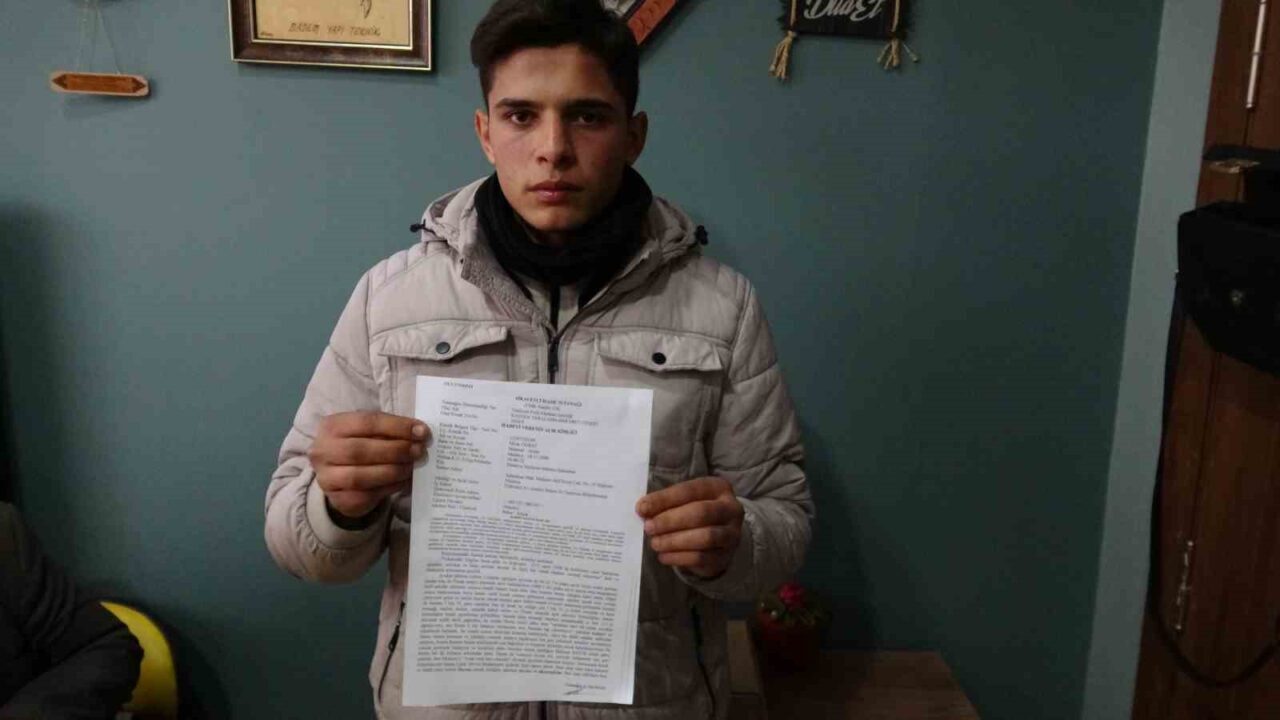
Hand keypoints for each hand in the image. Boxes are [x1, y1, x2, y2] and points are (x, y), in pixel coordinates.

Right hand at [309, 411, 427, 519]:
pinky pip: (366, 495)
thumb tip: (420, 433)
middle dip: (395, 450)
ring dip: (392, 471)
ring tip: (412, 466)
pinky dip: (389, 487)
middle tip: (419, 450)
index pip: (367, 422)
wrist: (340, 475)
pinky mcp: (338, 500)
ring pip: (360, 476)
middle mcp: (323, 451)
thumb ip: (388, 430)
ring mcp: (327, 478)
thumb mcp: (368, 431)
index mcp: (332, 426)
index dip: (397, 426)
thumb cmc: (359, 444)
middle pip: (361, 451)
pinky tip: (404, 481)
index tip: (422, 431)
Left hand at [635, 476, 743, 578]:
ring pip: (705, 537)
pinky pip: (702, 558)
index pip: (690, 490)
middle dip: (670, 521)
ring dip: (675, 541)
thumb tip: (643, 509)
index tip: (642, 508)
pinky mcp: (725, 557)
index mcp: (719, 488)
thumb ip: (666, 502)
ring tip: (655, 543)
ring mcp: (731, 535)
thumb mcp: (684, 501)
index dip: (665, 499)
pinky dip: (679, 558)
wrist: (718, 538)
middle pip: (701, 513)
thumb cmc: (695, 513)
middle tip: (649, 527)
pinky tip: (664, 556)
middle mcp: (731, 510)